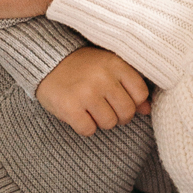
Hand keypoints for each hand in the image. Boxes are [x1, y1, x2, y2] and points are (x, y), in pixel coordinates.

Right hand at [35, 47, 150, 136]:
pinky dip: (84, 126)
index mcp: (115, 64)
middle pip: (127, 112)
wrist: (45, 62)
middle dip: (118, 115)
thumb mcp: (108, 67)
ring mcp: (86, 93)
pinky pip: (89, 130)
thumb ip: (129, 85)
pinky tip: (78, 113)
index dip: (134, 102)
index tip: (120, 99)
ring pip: (109, 123)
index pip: (141, 93)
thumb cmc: (82, 67)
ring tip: (89, 108)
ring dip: (100, 121)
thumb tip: (147, 109)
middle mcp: (103, 77)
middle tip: (104, 107)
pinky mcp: (70, 107)